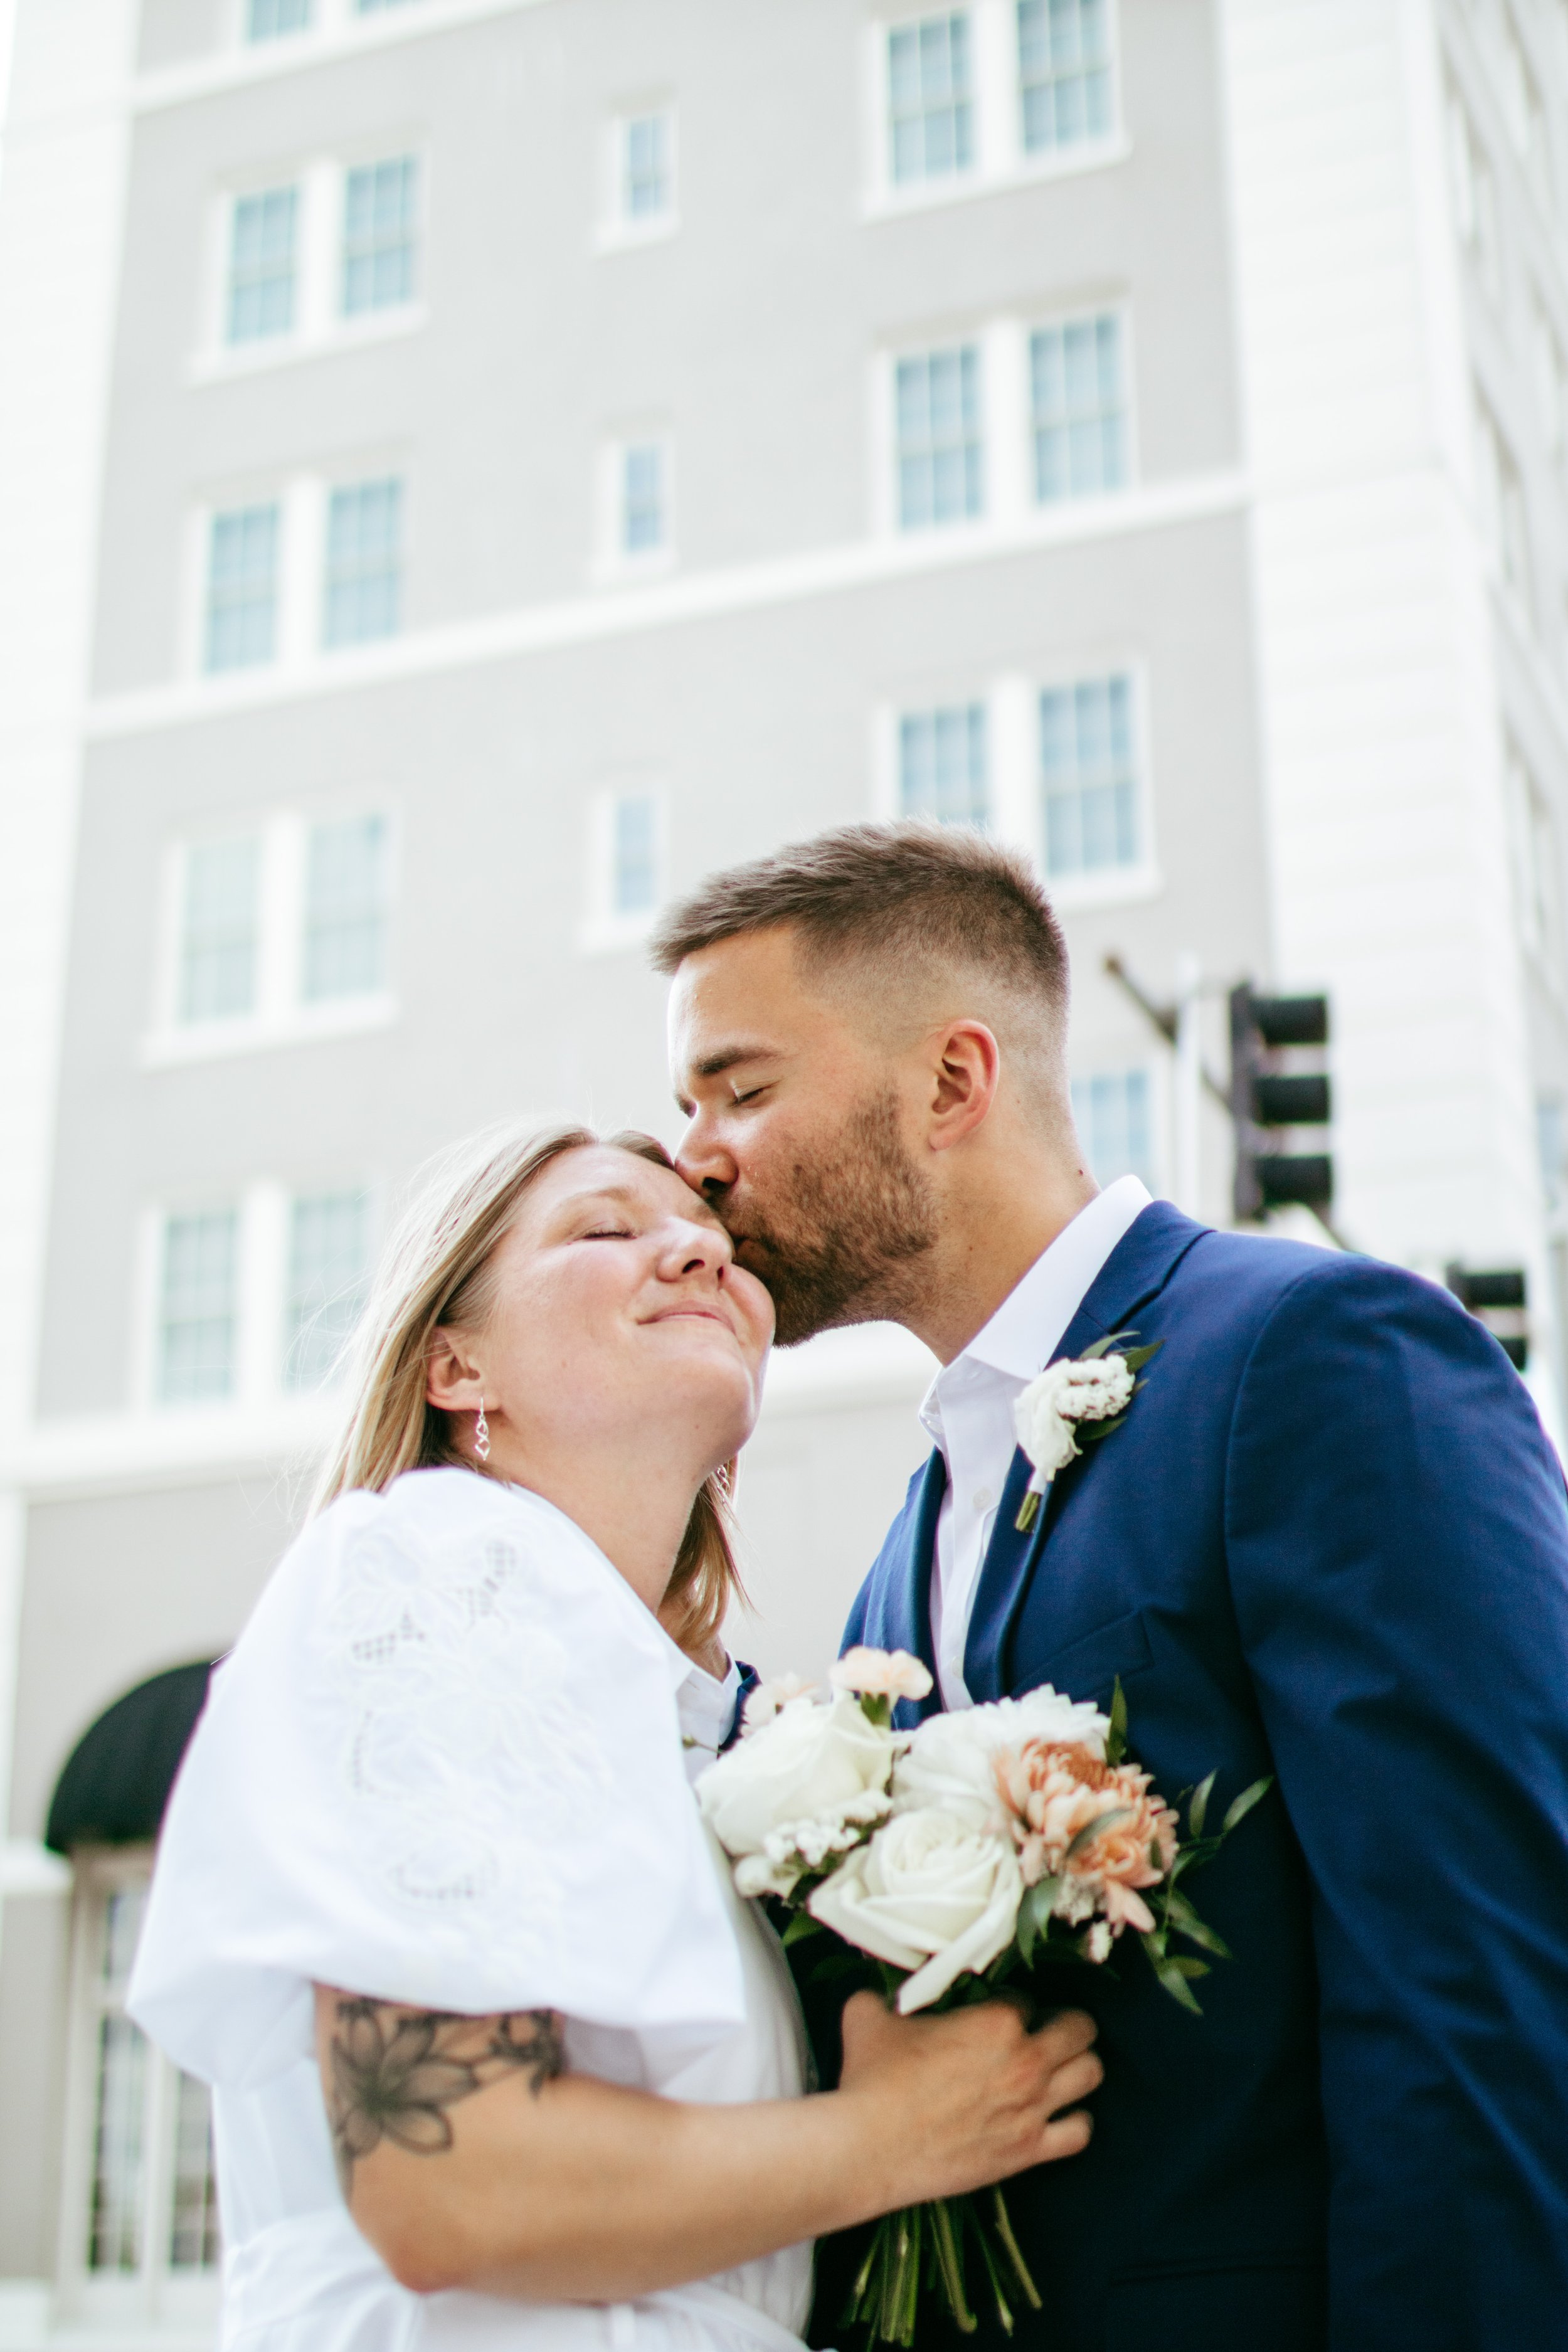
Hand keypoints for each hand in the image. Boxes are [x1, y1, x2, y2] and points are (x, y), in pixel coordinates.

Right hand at [836, 1993, 1100, 2206]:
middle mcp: (1025, 2062)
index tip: (996, 2012)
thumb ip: (882, 1994)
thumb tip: (878, 1991)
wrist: (869, 2148)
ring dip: (1077, 2066)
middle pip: (1079, 2028)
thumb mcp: (869, 2014)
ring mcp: (1031, 2109)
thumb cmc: (871, 2079)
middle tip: (1044, 2029)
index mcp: (995, 2021)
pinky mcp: (1028, 2151)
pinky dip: (1074, 2121)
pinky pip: (1079, 2132)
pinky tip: (1055, 2115)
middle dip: (1065, 2023)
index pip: (1025, 1998)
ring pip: (1090, 2074)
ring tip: (1058, 2067)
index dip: (1010, 2002)